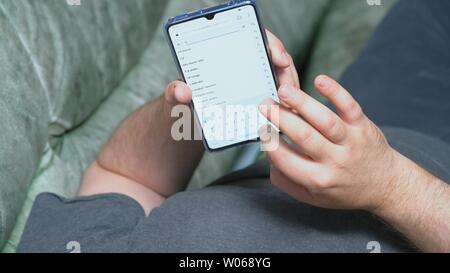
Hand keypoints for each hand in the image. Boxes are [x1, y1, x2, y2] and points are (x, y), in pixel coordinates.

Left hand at [163, 29, 298, 109]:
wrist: (180, 123)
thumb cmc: (177, 105)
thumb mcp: (173, 99)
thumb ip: (173, 93)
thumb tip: (183, 91)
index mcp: (221, 52)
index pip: (254, 37)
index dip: (271, 44)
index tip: (279, 59)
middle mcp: (239, 62)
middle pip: (273, 58)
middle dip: (286, 72)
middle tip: (287, 92)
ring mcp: (249, 79)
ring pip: (279, 77)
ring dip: (288, 91)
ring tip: (289, 108)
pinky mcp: (253, 97)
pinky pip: (274, 97)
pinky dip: (282, 105)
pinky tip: (285, 117)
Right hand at [260, 75, 404, 211]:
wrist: (384, 185)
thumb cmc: (343, 188)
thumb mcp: (312, 197)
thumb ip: (286, 181)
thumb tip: (269, 157)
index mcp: (318, 180)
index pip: (286, 159)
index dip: (269, 143)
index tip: (262, 129)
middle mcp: (335, 161)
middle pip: (304, 136)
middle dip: (281, 118)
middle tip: (264, 105)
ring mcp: (351, 142)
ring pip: (324, 120)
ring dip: (302, 103)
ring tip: (283, 91)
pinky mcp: (363, 126)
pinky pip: (349, 107)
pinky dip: (335, 92)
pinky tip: (319, 80)